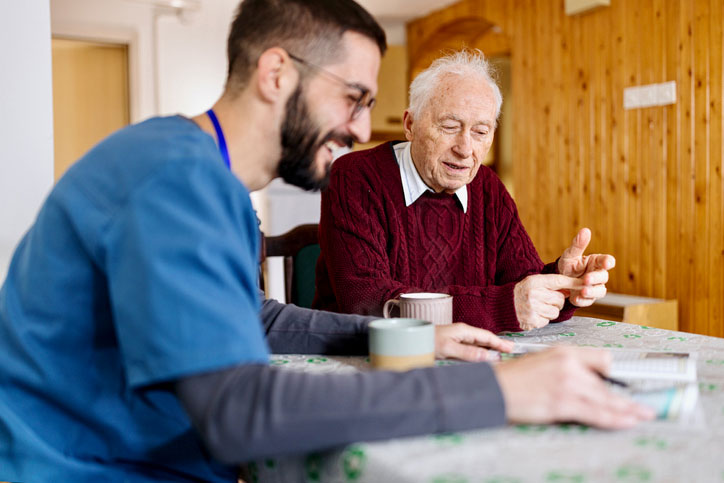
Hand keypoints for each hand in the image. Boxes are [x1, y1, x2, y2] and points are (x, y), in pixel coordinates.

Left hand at [434, 323, 514, 361]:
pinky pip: (470, 347)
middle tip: (510, 350)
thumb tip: (488, 357)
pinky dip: (479, 351)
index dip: (499, 343)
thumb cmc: (428, 341)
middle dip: (497, 344)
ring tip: (499, 353)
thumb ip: (468, 352)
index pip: (486, 336)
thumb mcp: (449, 348)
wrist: (412, 340)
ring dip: (489, 348)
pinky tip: (482, 356)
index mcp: (463, 330)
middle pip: (484, 339)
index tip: (510, 348)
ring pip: (477, 343)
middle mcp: (462, 333)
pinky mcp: (452, 344)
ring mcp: (457, 338)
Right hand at [494, 346, 654, 428]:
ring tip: (642, 414)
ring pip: (606, 399)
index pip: (602, 359)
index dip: (616, 373)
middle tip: (644, 405)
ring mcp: (567, 384)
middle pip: (606, 383)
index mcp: (564, 352)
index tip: (630, 381)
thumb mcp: (542, 362)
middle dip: (626, 397)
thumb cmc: (513, 379)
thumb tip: (588, 383)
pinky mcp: (563, 403)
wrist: (493, 389)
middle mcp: (569, 365)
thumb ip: (566, 369)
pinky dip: (615, 419)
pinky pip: (596, 413)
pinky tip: (627, 421)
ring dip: (627, 409)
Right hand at [514, 274, 582, 330]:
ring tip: (538, 307)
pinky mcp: (533, 320)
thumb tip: (570, 289)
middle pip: (559, 299)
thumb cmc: (520, 293)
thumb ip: (550, 284)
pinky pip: (548, 321)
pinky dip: (543, 319)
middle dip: (556, 301)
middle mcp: (534, 294)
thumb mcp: (533, 283)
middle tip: (545, 300)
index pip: (559, 281)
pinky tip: (534, 314)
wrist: (502, 306)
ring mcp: (533, 308)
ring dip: (550, 311)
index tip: (586, 283)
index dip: (573, 283)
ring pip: (556, 311)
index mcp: (534, 282)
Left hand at [557, 227, 615, 306]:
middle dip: (595, 278)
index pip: (607, 261)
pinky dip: (583, 300)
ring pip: (599, 291)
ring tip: (582, 291)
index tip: (607, 263)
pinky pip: (588, 301)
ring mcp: (594, 287)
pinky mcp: (587, 298)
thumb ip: (578, 244)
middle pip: (603, 277)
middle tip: (586, 279)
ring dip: (592, 291)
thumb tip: (585, 230)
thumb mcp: (570, 254)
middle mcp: (598, 275)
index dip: (608, 262)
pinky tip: (575, 299)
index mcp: (596, 262)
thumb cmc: (568, 265)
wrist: (559, 280)